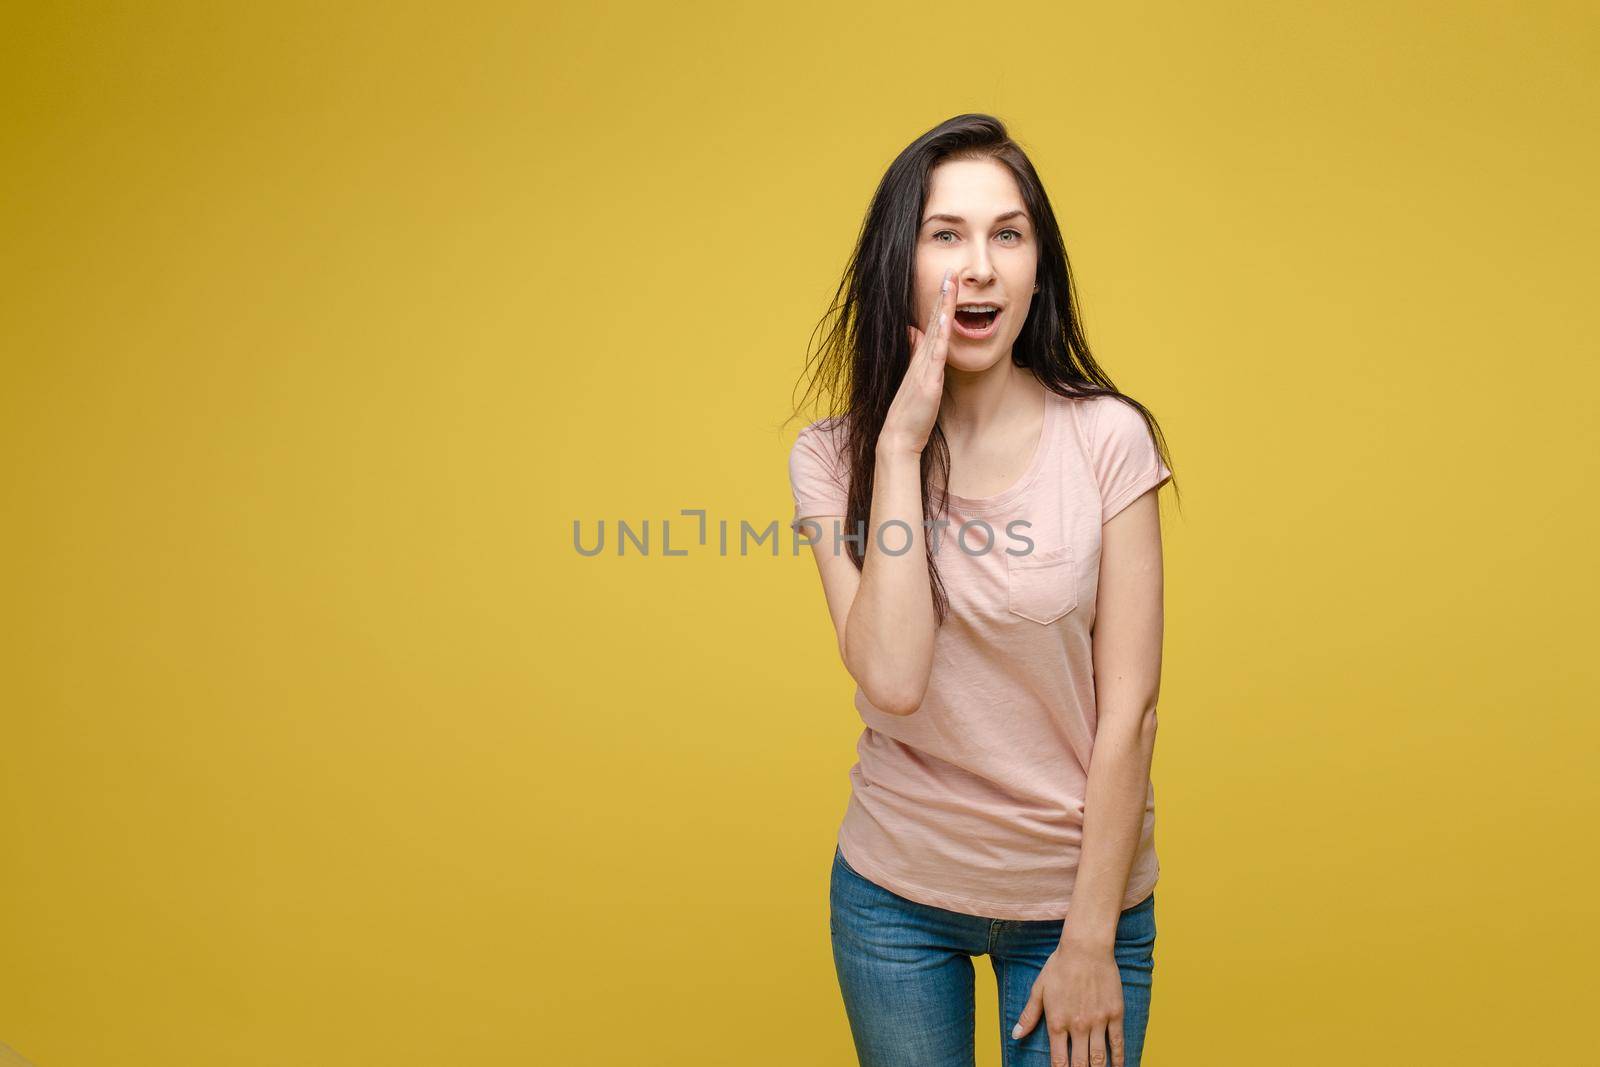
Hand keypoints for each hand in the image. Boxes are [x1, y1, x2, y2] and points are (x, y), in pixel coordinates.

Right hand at [879, 267, 955, 454]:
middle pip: (933, 320)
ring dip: (942, 306)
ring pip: (936, 331)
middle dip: (942, 295)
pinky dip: (941, 333)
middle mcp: (921, 357)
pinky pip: (936, 353)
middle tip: (949, 270)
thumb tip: (914, 333)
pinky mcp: (928, 380)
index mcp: (920, 357)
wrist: (899, 437)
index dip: (939, 302)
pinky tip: (946, 316)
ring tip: (949, 283)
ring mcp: (924, 367)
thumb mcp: (915, 378)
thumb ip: (915, 355)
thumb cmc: (911, 413)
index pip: (931, 323)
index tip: (946, 281)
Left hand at [1011, 942, 1125, 1066]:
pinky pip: (1118, 1042)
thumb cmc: (1059, 966)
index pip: (1059, 1060)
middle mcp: (1078, 1026)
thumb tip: (1015, 1035)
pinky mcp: (1115, 1014)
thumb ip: (1029, 1015)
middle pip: (1080, 1064)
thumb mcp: (1039, 989)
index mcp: (1057, 1022)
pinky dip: (1119, 1059)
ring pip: (1100, 1058)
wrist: (1086, 947)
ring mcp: (1098, 1021)